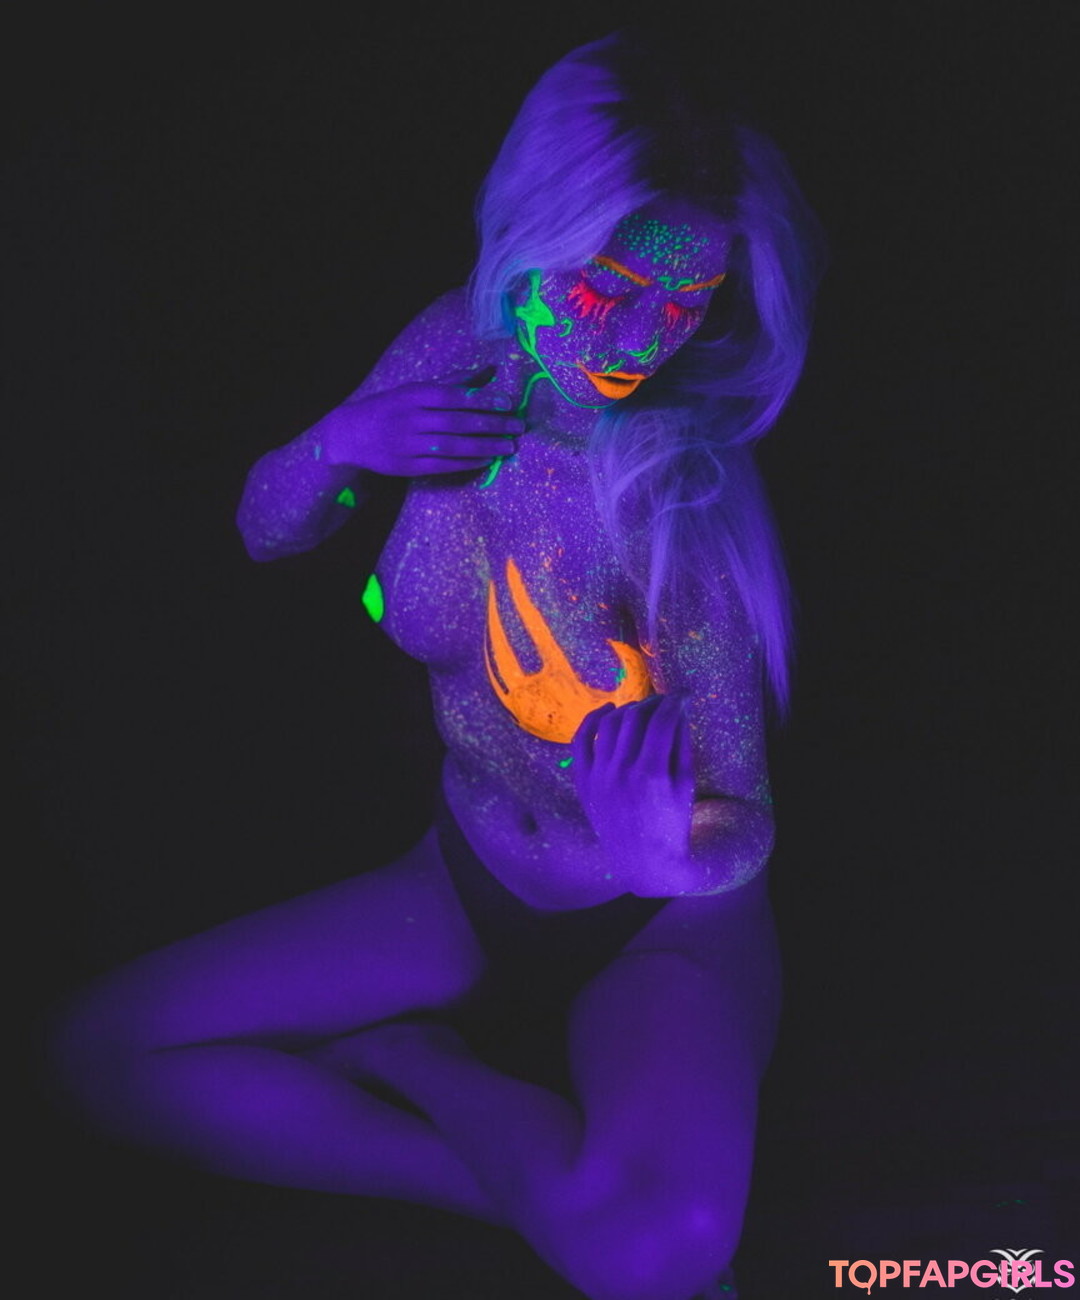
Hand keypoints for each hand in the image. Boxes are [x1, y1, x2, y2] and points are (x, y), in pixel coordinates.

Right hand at [318, 367, 523, 475]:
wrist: (350, 435)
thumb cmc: (392, 408)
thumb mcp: (417, 388)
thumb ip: (454, 381)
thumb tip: (489, 368)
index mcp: (414, 394)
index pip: (455, 396)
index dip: (483, 399)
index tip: (508, 402)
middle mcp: (411, 419)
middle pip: (458, 422)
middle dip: (492, 425)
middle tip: (518, 427)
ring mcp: (408, 444)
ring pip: (453, 446)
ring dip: (485, 447)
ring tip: (509, 447)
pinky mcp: (407, 467)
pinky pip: (442, 465)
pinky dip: (466, 463)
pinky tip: (486, 460)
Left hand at [570, 694, 695, 892]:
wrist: (643, 863)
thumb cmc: (671, 826)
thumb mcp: (684, 786)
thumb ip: (681, 745)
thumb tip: (679, 709)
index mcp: (651, 774)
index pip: (662, 721)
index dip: (675, 702)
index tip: (683, 695)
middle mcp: (621, 771)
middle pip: (635, 718)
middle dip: (653, 703)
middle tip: (665, 702)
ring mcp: (598, 776)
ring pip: (608, 724)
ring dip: (627, 710)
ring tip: (642, 709)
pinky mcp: (583, 782)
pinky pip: (581, 741)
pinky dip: (593, 721)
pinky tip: (609, 711)